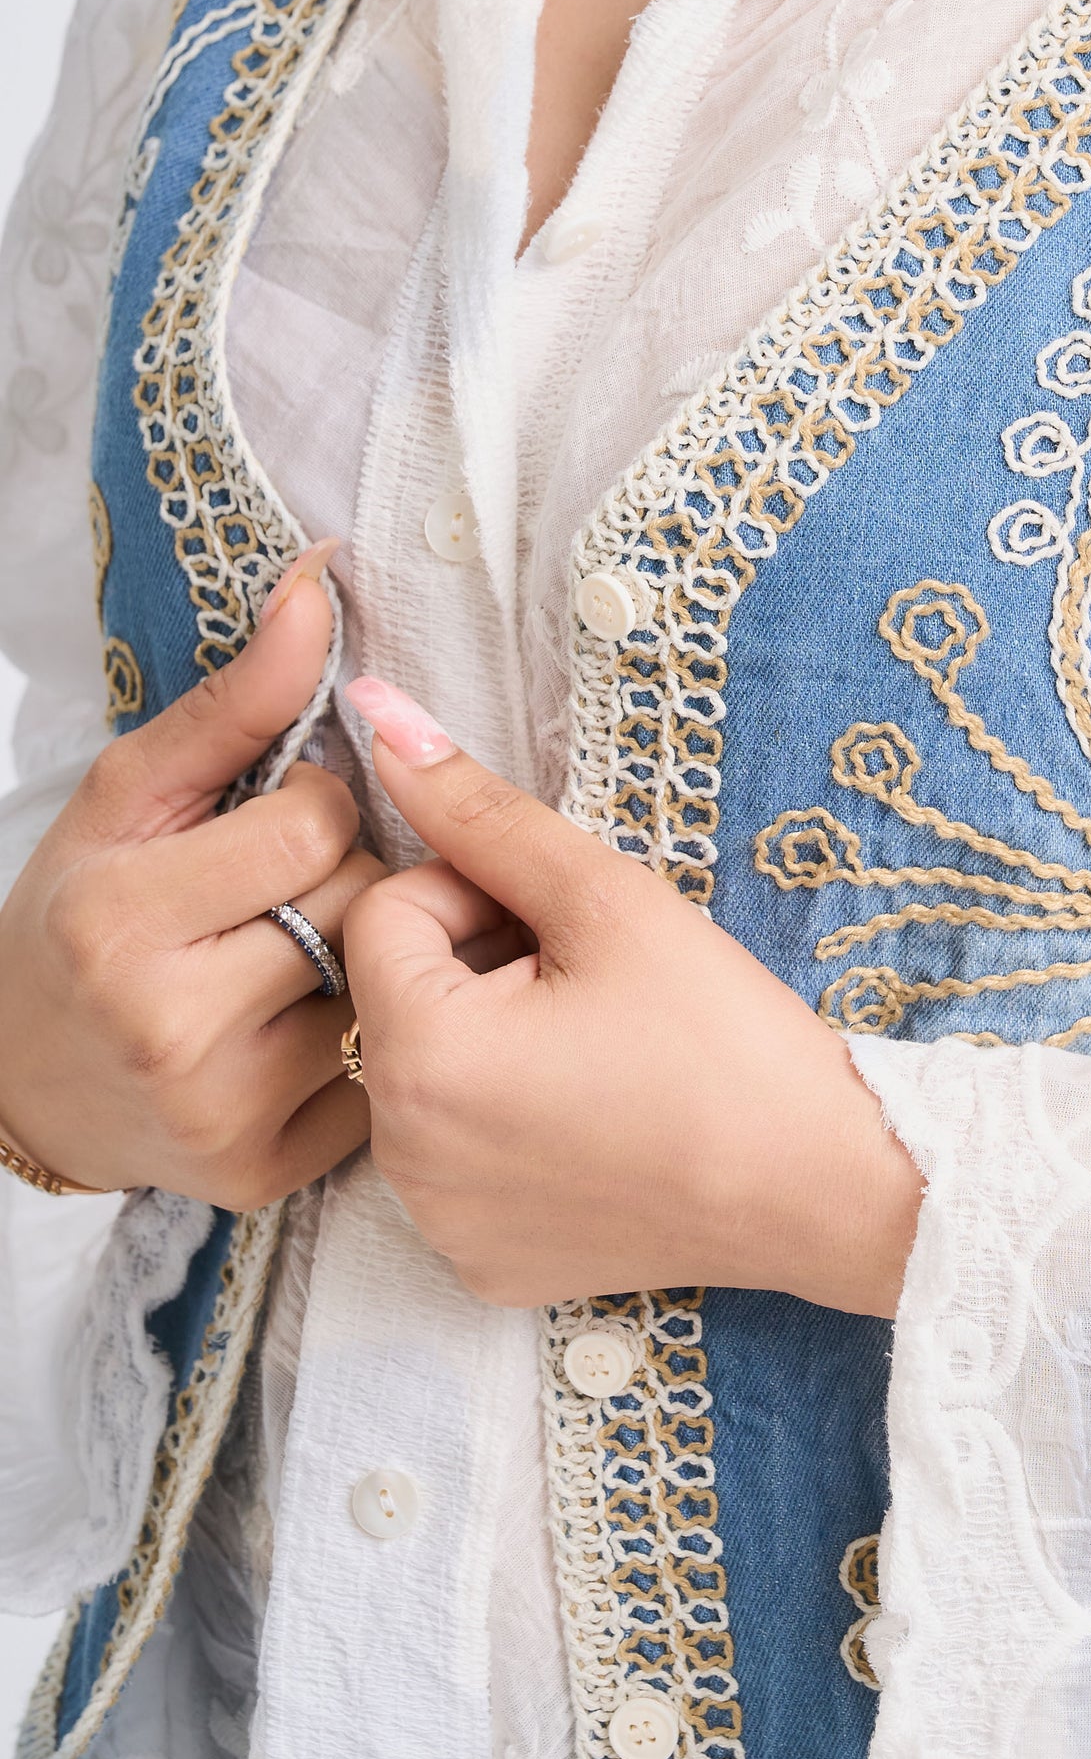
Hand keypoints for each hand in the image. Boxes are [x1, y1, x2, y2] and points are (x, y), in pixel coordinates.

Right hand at [0, 543, 378, 1203]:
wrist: (28, 1080)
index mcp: (122, 923)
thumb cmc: (84, 916)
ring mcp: (223, 1113)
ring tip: (294, 961)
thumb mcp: (133, 797)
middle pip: (361, 908)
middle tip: (287, 896)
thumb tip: (319, 584)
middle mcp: (171, 1029)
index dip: (315, 807)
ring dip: (366, 965)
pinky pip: (383, 1079)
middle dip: (345, 884)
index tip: (276, 821)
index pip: (316, 827)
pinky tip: (304, 1034)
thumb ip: (237, 700)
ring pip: (386, 993)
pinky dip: (365, 1049)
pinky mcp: (267, 1175)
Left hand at [339, 678, 922, 1314]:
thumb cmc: (725, 1040)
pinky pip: (456, 1160)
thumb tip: (380, 717)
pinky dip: (507, 1127)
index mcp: (419, 1058)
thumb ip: (482, 810)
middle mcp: (400, 1158)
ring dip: (488, 1040)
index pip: (385, 911)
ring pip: (425, 1077)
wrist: (822, 1190)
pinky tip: (595, 1120)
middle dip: (477, 966)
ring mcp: (437, 1223)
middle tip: (590, 981)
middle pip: (397, 998)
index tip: (562, 922)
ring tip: (597, 1046)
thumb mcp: (608, 901)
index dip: (475, 892)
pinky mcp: (479, 1264)